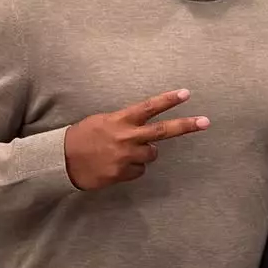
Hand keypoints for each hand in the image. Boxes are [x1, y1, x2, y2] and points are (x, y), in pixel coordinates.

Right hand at [64, 89, 208, 190]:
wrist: (62, 160)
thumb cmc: (82, 137)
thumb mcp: (102, 120)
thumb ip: (124, 122)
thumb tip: (142, 127)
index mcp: (121, 120)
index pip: (149, 107)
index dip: (168, 100)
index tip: (186, 93)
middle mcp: (126, 137)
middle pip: (163, 131)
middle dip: (186, 125)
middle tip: (206, 122)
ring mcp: (126, 156)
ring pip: (151, 155)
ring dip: (143, 154)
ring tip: (122, 152)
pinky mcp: (122, 174)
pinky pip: (138, 171)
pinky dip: (131, 168)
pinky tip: (115, 165)